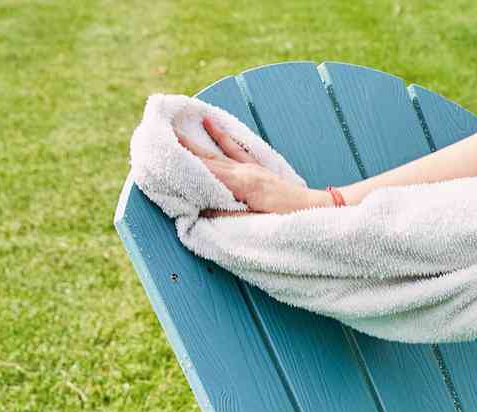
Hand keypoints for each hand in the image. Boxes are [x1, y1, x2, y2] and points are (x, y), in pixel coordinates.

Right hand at [174, 117, 335, 214]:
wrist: (320, 209)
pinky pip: (236, 148)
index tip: (159, 152)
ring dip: (195, 139)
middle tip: (156, 132)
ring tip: (175, 124)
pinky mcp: (259, 169)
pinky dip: (221, 136)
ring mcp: (252, 168)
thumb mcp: (258, 225)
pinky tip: (210, 122)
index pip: (204, 170)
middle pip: (206, 157)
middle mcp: (245, 171)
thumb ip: (228, 217)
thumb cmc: (291, 221)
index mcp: (242, 184)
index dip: (181, 162)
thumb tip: (199, 211)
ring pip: (217, 151)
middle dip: (181, 147)